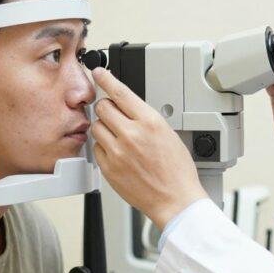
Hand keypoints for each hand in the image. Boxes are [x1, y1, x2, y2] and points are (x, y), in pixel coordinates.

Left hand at [90, 67, 208, 229]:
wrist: (175, 199)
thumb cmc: (177, 171)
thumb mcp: (168, 133)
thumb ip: (145, 118)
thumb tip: (128, 107)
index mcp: (149, 122)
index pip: (120, 92)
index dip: (106, 79)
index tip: (99, 73)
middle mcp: (131, 134)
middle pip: (103, 107)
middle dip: (107, 108)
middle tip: (114, 115)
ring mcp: (117, 152)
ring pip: (96, 127)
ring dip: (104, 128)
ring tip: (118, 137)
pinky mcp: (108, 168)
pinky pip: (96, 149)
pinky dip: (104, 148)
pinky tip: (118, 153)